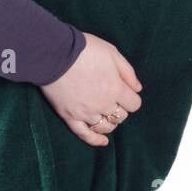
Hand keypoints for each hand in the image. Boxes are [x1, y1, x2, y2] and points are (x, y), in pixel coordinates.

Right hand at [40, 31, 142, 147]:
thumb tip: (137, 89)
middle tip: (113, 99)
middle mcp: (103, 104)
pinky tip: (103, 141)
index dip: (131, 99)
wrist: (54, 53)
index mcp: (116, 89)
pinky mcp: (69, 117)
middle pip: (120, 116)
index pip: (134, 104)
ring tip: (106, 114)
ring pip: (105, 127)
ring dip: (109, 122)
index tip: (126, 92)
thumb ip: (128, 72)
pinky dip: (95, 140)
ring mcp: (86, 113)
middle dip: (120, 108)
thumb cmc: (85, 49)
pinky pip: (84, 134)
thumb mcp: (113, 53)